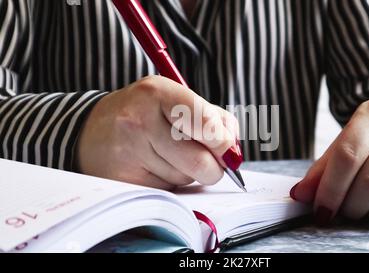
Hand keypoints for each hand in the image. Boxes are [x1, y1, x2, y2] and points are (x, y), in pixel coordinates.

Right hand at [76, 76, 239, 189]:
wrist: (92, 131)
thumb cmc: (146, 113)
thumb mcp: (176, 100)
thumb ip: (214, 119)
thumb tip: (233, 153)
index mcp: (159, 93)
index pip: (207, 124)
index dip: (225, 143)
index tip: (230, 152)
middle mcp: (140, 121)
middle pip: (200, 161)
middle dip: (213, 168)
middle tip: (208, 162)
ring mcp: (129, 152)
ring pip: (185, 179)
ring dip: (188, 173)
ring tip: (168, 155)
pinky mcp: (123, 180)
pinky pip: (167, 191)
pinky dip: (170, 183)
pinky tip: (154, 167)